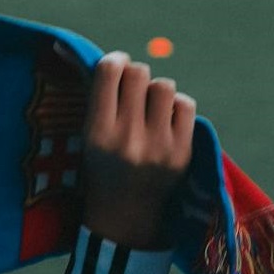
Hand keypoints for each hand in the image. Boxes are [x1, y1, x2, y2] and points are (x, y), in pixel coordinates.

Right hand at [81, 52, 194, 249]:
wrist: (125, 220)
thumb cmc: (101, 171)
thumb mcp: (88, 139)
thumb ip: (98, 100)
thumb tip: (99, 54)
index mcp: (96, 133)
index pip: (109, 72)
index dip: (114, 61)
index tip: (115, 65)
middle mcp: (127, 137)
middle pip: (139, 73)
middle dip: (135, 75)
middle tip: (131, 88)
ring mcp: (157, 145)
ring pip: (164, 86)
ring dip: (156, 92)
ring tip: (148, 109)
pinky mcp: (181, 151)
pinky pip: (185, 105)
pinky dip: (175, 108)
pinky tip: (165, 122)